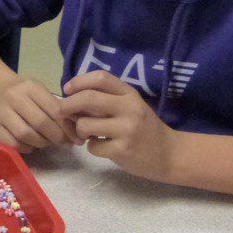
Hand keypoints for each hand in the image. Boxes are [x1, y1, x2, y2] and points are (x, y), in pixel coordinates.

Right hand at [0, 78, 80, 152]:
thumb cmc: (28, 96)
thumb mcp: (43, 94)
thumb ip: (59, 109)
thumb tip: (77, 132)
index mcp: (30, 87)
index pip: (53, 109)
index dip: (68, 127)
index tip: (77, 138)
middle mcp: (13, 97)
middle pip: (40, 122)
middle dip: (56, 136)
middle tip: (65, 143)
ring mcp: (1, 112)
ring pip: (25, 134)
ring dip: (41, 143)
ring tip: (48, 142)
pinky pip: (13, 144)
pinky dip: (26, 148)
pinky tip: (32, 145)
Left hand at [59, 70, 177, 181]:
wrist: (170, 155)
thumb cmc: (144, 128)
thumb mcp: (130, 106)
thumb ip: (106, 99)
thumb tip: (71, 98)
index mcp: (130, 94)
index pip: (101, 78)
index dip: (79, 81)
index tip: (67, 89)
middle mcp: (129, 108)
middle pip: (88, 98)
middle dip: (67, 104)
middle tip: (62, 112)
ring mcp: (127, 130)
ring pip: (85, 124)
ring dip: (79, 130)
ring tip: (87, 134)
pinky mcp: (123, 150)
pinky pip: (93, 146)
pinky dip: (91, 147)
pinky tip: (102, 147)